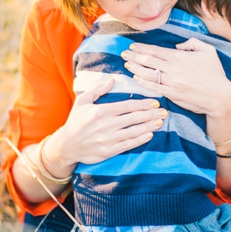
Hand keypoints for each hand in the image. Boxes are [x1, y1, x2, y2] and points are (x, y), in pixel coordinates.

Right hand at [43, 78, 167, 170]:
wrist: (66, 145)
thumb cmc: (75, 121)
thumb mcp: (82, 101)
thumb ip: (98, 89)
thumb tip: (112, 80)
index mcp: (101, 111)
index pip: (127, 106)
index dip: (143, 104)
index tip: (155, 102)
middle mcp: (106, 124)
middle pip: (133, 118)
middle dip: (150, 114)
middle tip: (164, 112)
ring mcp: (108, 138)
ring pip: (133, 131)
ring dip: (149, 126)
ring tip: (160, 122)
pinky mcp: (108, 150)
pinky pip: (128, 144)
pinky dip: (140, 139)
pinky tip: (149, 135)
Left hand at [121, 39, 230, 116]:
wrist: (219, 97)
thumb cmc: (215, 74)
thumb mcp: (208, 51)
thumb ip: (193, 43)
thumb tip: (178, 45)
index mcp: (180, 57)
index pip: (155, 50)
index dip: (141, 48)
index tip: (132, 46)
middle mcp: (172, 69)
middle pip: (148, 60)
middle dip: (134, 56)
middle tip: (123, 53)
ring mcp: (170, 82)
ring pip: (147, 73)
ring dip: (135, 68)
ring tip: (127, 64)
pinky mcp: (170, 94)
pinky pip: (152, 86)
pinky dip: (142, 81)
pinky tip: (136, 77)